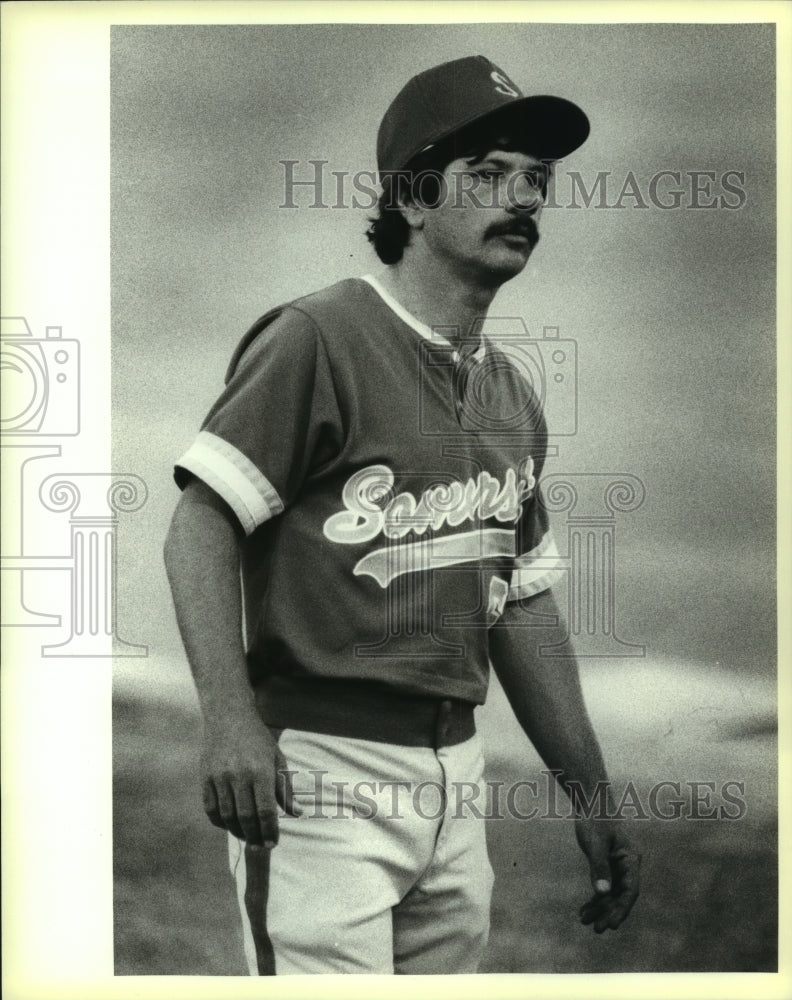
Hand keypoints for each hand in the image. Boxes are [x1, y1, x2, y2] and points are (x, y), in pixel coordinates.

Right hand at [200, 709, 297, 848]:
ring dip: (238, 832)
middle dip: (255, 837)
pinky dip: (220, 822)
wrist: (229, 717)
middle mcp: (239, 775)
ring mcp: (219, 777)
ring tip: (248, 836)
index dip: (270, 831)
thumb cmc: (258, 740)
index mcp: (260, 771)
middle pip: (246, 818)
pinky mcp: (205, 778)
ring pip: (227, 816)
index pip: (266, 811)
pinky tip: (230, 824)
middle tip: (261, 846)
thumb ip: (285, 788)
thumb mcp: (277, 759)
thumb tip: (297, 813)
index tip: (273, 843)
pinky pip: (211, 809)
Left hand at [575, 817, 640, 931]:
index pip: (630, 890)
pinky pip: (603, 886)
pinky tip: (583, 910)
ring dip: (599, 908)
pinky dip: (594, 898)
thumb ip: (599, 867)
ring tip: (585, 922)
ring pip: (611, 893)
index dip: (622, 909)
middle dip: (609, 913)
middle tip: (597, 930)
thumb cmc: (595, 819)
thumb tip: (602, 893)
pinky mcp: (607, 865)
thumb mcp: (595, 843)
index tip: (612, 924)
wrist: (591, 801)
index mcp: (631, 859)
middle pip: (620, 895)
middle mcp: (627, 866)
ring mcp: (617, 866)